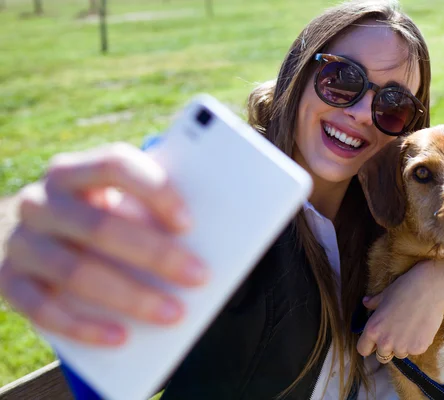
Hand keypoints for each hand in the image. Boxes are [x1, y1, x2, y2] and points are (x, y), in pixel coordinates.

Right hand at [0, 143, 208, 345]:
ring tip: (173, 313)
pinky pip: (42, 309)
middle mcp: (41, 201)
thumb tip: (206, 237)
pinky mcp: (9, 280)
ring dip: (130, 297)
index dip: (154, 190)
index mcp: (74, 171)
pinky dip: (84, 326)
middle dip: (155, 255)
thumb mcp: (121, 204)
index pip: (114, 165)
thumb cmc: (100, 217)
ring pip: (75, 271)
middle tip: (198, 276)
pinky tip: (120, 336)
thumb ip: (151, 210)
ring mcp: (22, 241)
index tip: (189, 222)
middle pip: (100, 226)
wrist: (42, 239)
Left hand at [356, 260, 443, 361]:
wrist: (430, 290)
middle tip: (396, 333)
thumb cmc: (404, 290)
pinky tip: (421, 328)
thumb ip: (373, 303)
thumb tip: (365, 302)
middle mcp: (385, 342)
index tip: (374, 342)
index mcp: (372, 330)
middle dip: (387, 347)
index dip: (368, 346)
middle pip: (381, 356)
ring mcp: (402, 347)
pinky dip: (417, 343)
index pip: (363, 349)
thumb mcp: (384, 296)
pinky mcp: (418, 349)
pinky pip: (414, 351)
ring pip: (399, 354)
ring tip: (410, 328)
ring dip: (403, 346)